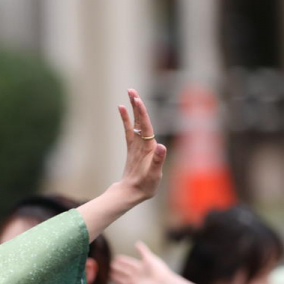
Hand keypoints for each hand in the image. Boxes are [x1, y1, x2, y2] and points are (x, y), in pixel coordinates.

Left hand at [109, 241, 175, 283]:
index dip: (114, 277)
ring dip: (124, 260)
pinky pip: (144, 252)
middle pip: (124, 271)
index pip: (121, 280)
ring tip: (117, 258)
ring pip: (131, 262)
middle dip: (117, 268)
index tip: (106, 275)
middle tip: (109, 265)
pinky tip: (137, 244)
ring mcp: (143, 267)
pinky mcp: (149, 259)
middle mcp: (137, 275)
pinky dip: (141, 248)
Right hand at [116, 90, 166, 204]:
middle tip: (131, 90)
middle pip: (142, 119)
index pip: (146, 125)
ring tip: (128, 94)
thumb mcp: (154, 174)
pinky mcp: (132, 148)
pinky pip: (128, 130)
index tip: (137, 100)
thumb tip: (162, 146)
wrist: (135, 193)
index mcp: (151, 147)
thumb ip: (159, 160)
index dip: (142, 113)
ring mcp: (138, 144)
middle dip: (137, 105)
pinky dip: (126, 120)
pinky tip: (121, 109)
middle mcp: (146, 143)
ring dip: (132, 109)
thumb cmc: (146, 186)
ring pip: (135, 122)